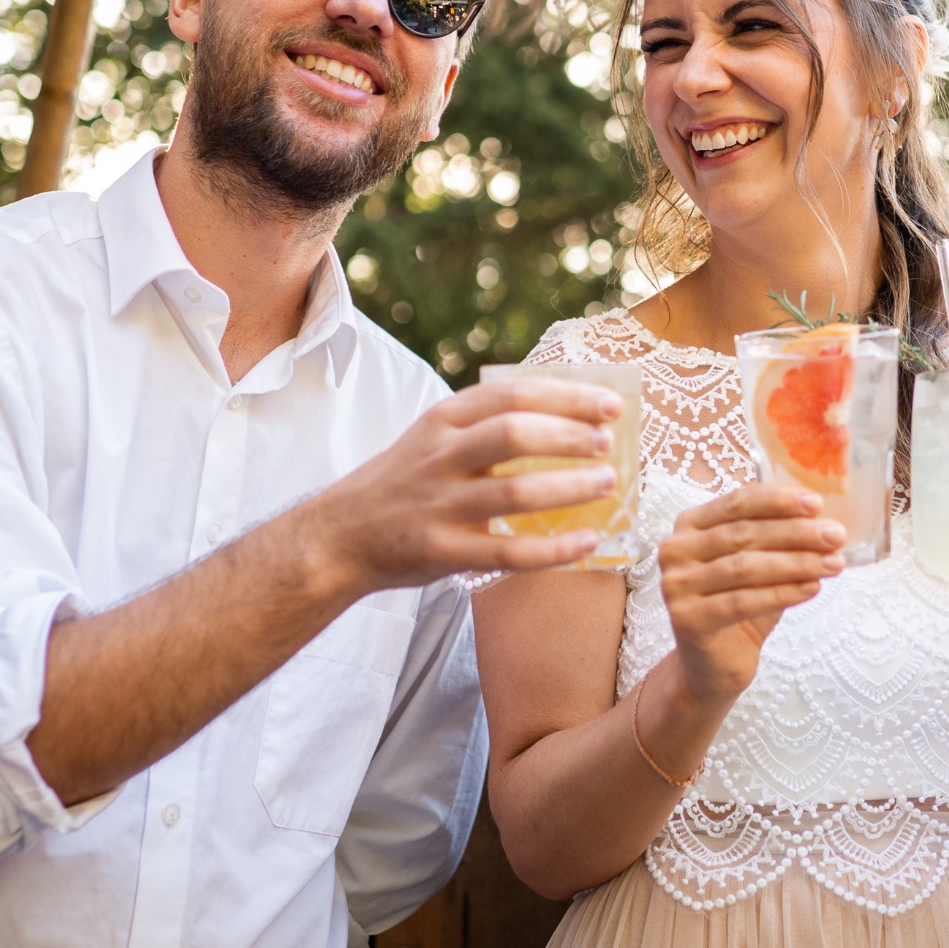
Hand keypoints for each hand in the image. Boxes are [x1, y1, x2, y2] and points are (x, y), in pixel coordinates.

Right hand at [304, 377, 623, 591]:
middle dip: (570, 436)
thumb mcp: (434, 437)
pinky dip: (554, 549)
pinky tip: (587, 542)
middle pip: (515, 434)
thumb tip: (571, 416)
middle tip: (608, 445)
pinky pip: (508, 552)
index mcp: (443, 419)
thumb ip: (486, 424)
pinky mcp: (442, 551)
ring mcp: (440, 505)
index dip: (567, 396)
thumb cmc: (403, 482)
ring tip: (607, 485)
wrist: (338, 537)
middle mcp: (441, 456)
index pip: (512, 394)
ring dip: (570, 488)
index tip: (610, 404)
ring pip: (516, 493)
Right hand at [659, 484, 847, 704]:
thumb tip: (826, 524)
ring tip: (833, 564)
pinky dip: (782, 593)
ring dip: (796, 563)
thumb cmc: (739, 604)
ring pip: (745, 567)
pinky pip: (742, 602)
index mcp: (690, 524)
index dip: (779, 500)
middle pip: (744, 534)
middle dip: (796, 533)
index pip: (738, 502)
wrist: (715, 663)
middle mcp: (675, 550)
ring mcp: (676, 585)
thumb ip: (779, 540)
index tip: (818, 504)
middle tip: (835, 536)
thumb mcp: (758, 563)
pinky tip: (812, 588)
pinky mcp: (687, 619)